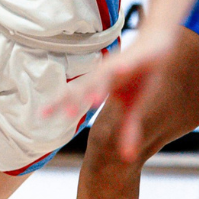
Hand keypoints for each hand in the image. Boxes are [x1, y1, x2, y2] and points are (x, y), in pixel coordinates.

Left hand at [45, 26, 181, 161]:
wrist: (158, 41)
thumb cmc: (141, 76)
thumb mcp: (136, 106)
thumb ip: (129, 128)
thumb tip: (129, 158)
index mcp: (100, 83)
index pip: (75, 95)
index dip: (58, 104)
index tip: (41, 116)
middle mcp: (106, 73)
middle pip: (85, 86)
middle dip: (74, 98)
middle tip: (63, 114)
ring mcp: (121, 64)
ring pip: (106, 76)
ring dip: (99, 86)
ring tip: (93, 100)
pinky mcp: (139, 58)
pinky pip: (131, 63)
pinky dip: (125, 67)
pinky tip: (121, 70)